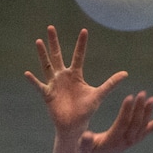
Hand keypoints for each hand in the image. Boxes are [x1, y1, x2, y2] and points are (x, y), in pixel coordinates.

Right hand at [27, 25, 127, 140]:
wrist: (74, 125)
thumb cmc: (86, 111)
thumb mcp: (99, 95)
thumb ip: (111, 84)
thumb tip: (126, 73)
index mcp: (76, 75)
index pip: (78, 55)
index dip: (81, 44)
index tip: (84, 30)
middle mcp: (63, 76)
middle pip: (58, 55)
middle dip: (54, 42)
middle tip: (51, 27)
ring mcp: (54, 84)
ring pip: (47, 66)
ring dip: (42, 54)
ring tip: (38, 41)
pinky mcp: (47, 94)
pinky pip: (39, 85)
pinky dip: (33, 81)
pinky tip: (27, 73)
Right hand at [79, 91, 152, 152]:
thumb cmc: (91, 151)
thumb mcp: (84, 148)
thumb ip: (85, 142)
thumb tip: (86, 135)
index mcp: (113, 140)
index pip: (122, 123)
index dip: (126, 111)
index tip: (130, 97)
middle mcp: (125, 141)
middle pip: (135, 122)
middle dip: (139, 108)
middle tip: (142, 94)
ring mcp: (132, 140)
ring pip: (142, 125)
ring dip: (148, 112)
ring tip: (152, 99)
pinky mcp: (135, 139)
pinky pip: (147, 131)